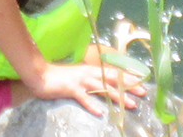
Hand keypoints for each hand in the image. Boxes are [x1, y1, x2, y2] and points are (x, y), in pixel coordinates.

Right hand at [28, 58, 142, 116]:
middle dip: (128, 85)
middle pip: (112, 78)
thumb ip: (92, 81)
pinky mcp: (70, 88)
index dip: (128, 77)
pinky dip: (91, 105)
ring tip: (130, 104)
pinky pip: (83, 97)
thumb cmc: (61, 78)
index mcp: (91, 70)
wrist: (40, 74)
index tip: (142, 82)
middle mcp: (87, 73)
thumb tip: (106, 87)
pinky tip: (99, 113)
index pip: (113, 72)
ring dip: (117, 96)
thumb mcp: (79, 76)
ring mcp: (79, 80)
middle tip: (143, 92)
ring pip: (102, 88)